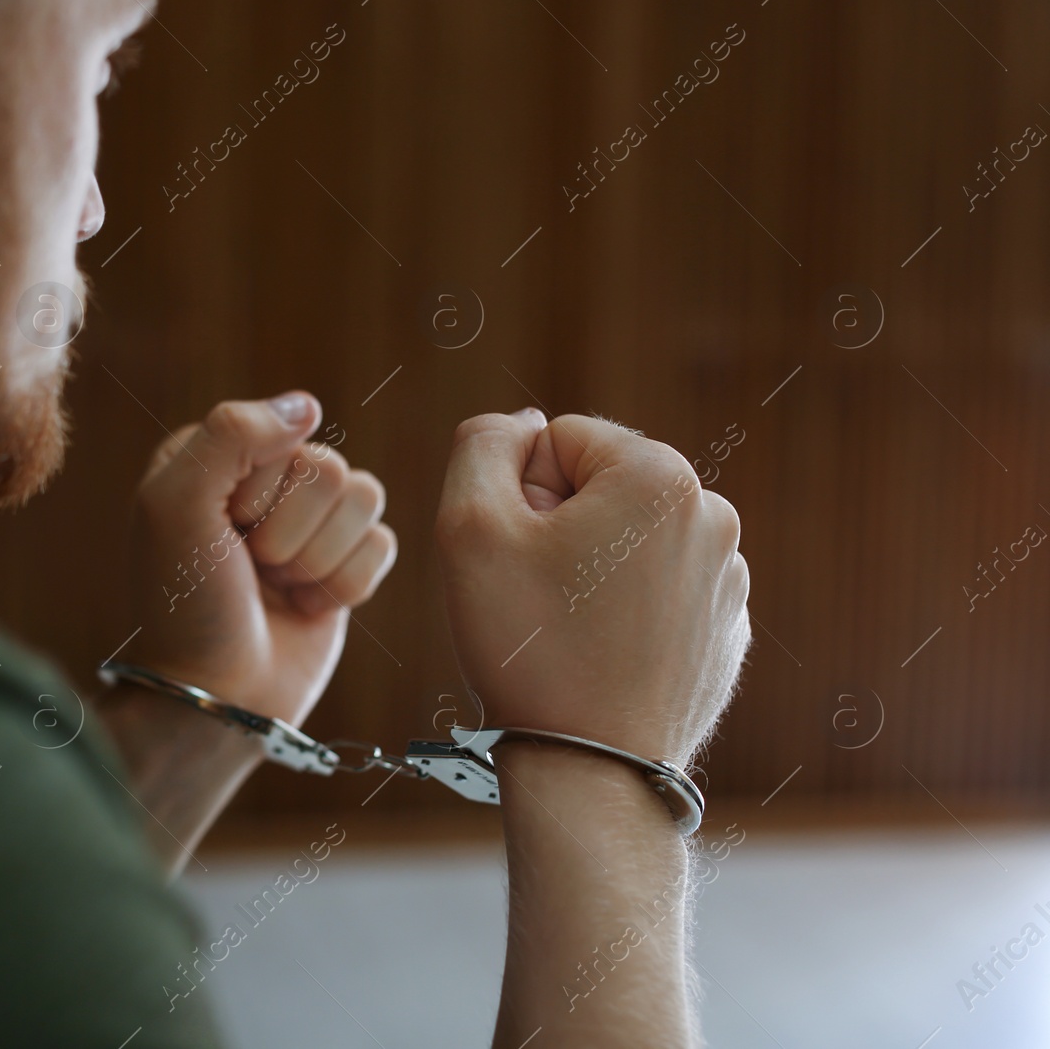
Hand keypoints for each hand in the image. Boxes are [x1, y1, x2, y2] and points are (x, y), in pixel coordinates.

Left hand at [125, 393, 396, 727]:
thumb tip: (308, 406)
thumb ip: (231, 433)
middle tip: (252, 567)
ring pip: (366, 500)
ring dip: (320, 558)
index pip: (284, 436)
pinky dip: (346, 585)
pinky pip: (383, 544)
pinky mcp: (344, 564)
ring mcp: (308, 522)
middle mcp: (265, 480)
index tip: (222, 533)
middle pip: (331, 470)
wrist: (218, 695)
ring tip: (278, 586)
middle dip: (291, 533)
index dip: (259, 493)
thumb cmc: (186, 603)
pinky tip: (305, 607)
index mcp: (216, 454)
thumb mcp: (175, 505)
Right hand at [435, 409, 749, 766]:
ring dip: (589, 573)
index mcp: (660, 476)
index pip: (559, 440)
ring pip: (625, 543)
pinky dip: (621, 615)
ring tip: (570, 635)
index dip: (519, 496)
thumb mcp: (469, 527)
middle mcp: (713, 516)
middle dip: (558, 529)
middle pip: (598, 489)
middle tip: (540, 601)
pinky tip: (601, 660)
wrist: (592, 772)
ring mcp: (729, 578)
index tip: (522, 560)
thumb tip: (523, 427)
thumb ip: (482, 446)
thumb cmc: (528, 649)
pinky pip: (654, 594)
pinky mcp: (725, 631)